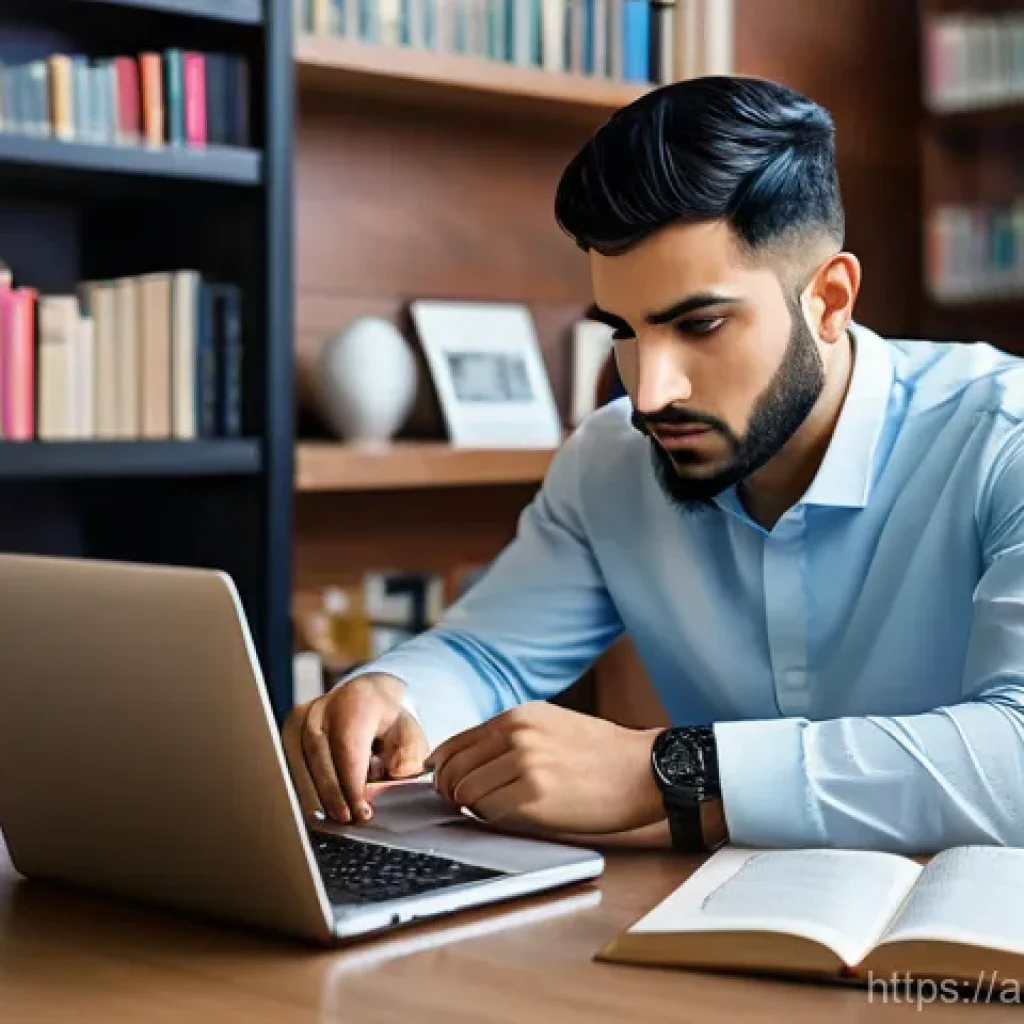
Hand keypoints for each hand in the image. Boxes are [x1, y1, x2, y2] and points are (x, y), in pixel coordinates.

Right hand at [282, 673, 428, 825]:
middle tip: (346, 819)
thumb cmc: (387, 720)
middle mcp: (324, 706)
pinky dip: (303, 786)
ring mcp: (302, 717)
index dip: (352, 785)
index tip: (361, 811)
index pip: (349, 749)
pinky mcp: (290, 729)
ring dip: (314, 795)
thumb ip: (405, 759)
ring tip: (331, 818)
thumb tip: (393, 781)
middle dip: (332, 794)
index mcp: (357, 701)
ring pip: (300, 762)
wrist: (366, 696)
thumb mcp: (409, 735)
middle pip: (320, 756)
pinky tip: (316, 805)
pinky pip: (291, 763)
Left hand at [427, 702, 663, 834]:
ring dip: (471, 807)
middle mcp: (517, 735)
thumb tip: (469, 759)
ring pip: (467, 792)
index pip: (456, 743)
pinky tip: (509, 817)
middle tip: (459, 804)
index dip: (442, 768)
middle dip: (450, 790)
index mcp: (518, 717)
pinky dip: (491, 819)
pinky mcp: (535, 796)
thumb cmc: (602, 753)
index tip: (442, 782)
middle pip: (454, 769)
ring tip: (490, 810)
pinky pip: (489, 812)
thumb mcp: (552, 724)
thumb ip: (511, 736)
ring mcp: (525, 764)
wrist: (643, 770)